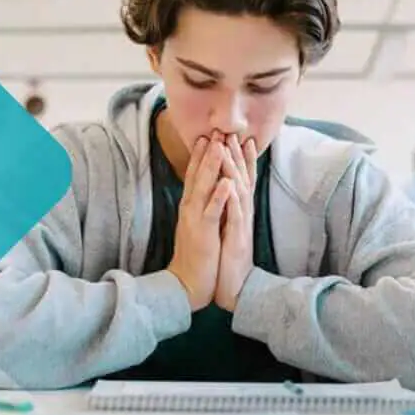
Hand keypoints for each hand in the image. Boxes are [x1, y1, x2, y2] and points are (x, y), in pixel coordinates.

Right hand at [168, 135, 234, 310]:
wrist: (187, 284)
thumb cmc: (196, 256)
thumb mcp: (199, 226)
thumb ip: (202, 207)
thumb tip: (208, 190)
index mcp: (191, 206)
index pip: (196, 175)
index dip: (202, 155)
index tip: (210, 136)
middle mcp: (190, 208)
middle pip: (198, 175)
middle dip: (207, 153)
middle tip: (215, 130)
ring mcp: (194, 219)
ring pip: (203, 188)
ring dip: (211, 167)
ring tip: (219, 146)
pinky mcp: (202, 233)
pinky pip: (211, 211)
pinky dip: (219, 196)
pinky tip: (227, 182)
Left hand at [215, 134, 257, 311]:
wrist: (235, 288)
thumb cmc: (229, 260)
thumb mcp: (229, 230)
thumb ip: (230, 212)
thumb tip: (228, 194)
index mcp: (239, 212)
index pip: (241, 180)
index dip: (241, 159)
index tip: (238, 138)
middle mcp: (243, 214)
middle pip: (242, 179)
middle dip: (238, 155)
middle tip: (234, 132)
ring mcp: (241, 225)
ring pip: (239, 191)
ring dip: (235, 169)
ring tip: (228, 148)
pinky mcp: (237, 238)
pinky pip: (235, 214)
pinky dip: (232, 197)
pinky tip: (229, 183)